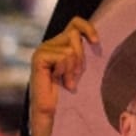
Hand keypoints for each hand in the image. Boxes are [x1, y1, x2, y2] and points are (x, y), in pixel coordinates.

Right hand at [28, 16, 98, 135]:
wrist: (52, 113)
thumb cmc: (69, 96)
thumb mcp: (80, 70)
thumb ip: (83, 53)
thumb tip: (96, 40)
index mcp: (60, 44)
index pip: (75, 23)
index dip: (88, 27)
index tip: (96, 42)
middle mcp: (50, 44)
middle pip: (75, 34)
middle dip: (80, 57)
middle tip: (74, 76)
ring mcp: (43, 50)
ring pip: (71, 49)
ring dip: (73, 68)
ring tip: (66, 81)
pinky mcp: (39, 57)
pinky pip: (63, 56)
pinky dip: (65, 71)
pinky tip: (57, 80)